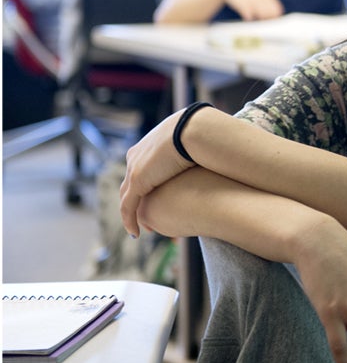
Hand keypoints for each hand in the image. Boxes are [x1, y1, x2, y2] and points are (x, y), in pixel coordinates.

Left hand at [119, 108, 197, 236]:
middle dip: (136, 201)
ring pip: (127, 197)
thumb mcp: (194, 143)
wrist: (194, 130)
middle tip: (145, 216)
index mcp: (148, 144)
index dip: (147, 185)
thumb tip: (204, 157)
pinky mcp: (137, 181)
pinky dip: (129, 221)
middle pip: (130, 184)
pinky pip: (128, 207)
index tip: (157, 198)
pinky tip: (136, 233)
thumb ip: (192, 152)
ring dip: (132, 214)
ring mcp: (134, 169)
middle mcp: (136, 156)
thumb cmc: (201, 134)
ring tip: (141, 227)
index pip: (142, 169)